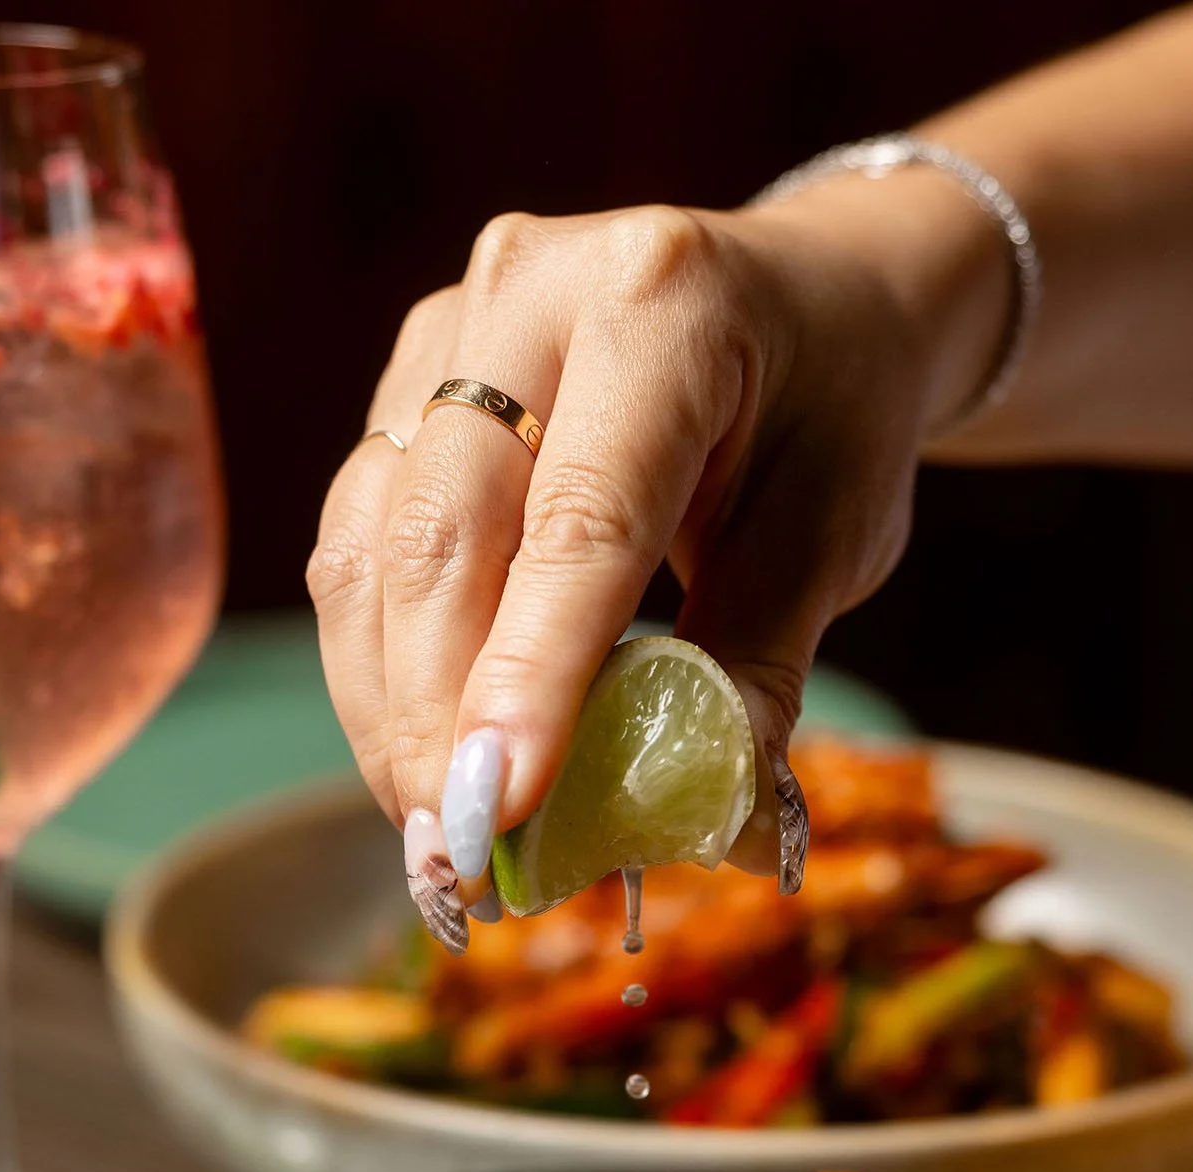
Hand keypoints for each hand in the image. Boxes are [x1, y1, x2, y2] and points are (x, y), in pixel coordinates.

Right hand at [308, 181, 1004, 945]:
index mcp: (662, 302)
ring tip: (435, 832)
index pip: (580, 520)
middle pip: (440, 532)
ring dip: (389, 708)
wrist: (810, 302)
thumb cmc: (832, 415)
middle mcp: (527, 287)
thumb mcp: (833, 538)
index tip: (495, 812)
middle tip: (456, 863)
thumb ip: (756, 673)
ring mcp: (447, 330)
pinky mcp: (407, 383)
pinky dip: (382, 664)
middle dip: (434, 720)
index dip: (530, 677)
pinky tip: (421, 752)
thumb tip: (709, 832)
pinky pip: (359, 541)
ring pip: (370, 544)